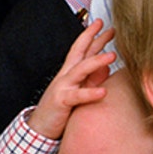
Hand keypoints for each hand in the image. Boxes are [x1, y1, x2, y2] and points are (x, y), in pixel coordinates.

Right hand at [26, 20, 117, 139]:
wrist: (40, 126)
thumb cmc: (59, 109)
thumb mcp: (78, 91)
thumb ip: (91, 80)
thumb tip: (107, 69)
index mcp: (70, 72)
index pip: (83, 50)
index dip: (94, 37)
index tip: (106, 26)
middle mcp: (66, 76)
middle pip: (81, 52)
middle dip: (95, 39)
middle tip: (111, 29)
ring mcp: (63, 86)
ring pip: (80, 70)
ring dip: (97, 61)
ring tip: (112, 55)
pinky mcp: (61, 101)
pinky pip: (77, 96)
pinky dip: (90, 93)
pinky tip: (103, 92)